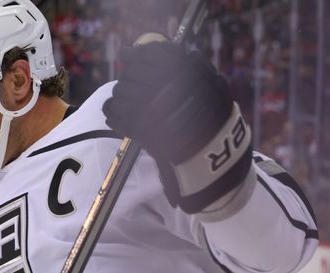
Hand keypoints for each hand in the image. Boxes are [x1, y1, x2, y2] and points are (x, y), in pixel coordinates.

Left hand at [104, 41, 255, 220]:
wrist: (214, 161)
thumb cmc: (216, 126)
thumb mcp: (217, 91)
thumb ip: (201, 70)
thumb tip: (188, 53)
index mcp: (187, 73)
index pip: (153, 54)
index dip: (137, 53)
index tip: (127, 54)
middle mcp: (168, 86)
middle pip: (133, 73)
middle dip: (128, 77)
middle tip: (128, 84)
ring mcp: (152, 108)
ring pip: (122, 92)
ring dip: (119, 96)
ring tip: (123, 103)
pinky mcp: (139, 129)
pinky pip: (116, 114)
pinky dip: (112, 114)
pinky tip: (115, 116)